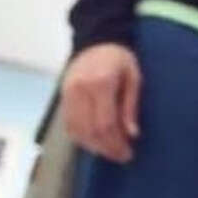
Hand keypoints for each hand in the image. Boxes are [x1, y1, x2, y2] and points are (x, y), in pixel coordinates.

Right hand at [60, 43, 141, 162]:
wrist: (96, 41)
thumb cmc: (120, 59)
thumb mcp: (134, 78)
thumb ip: (131, 106)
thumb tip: (132, 134)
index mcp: (100, 83)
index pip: (105, 123)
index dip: (116, 143)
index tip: (128, 153)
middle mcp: (80, 90)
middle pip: (90, 130)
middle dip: (107, 148)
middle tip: (121, 156)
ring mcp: (68, 94)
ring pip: (77, 130)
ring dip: (94, 146)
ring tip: (110, 152)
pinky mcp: (63, 97)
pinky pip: (69, 124)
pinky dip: (81, 138)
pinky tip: (95, 143)